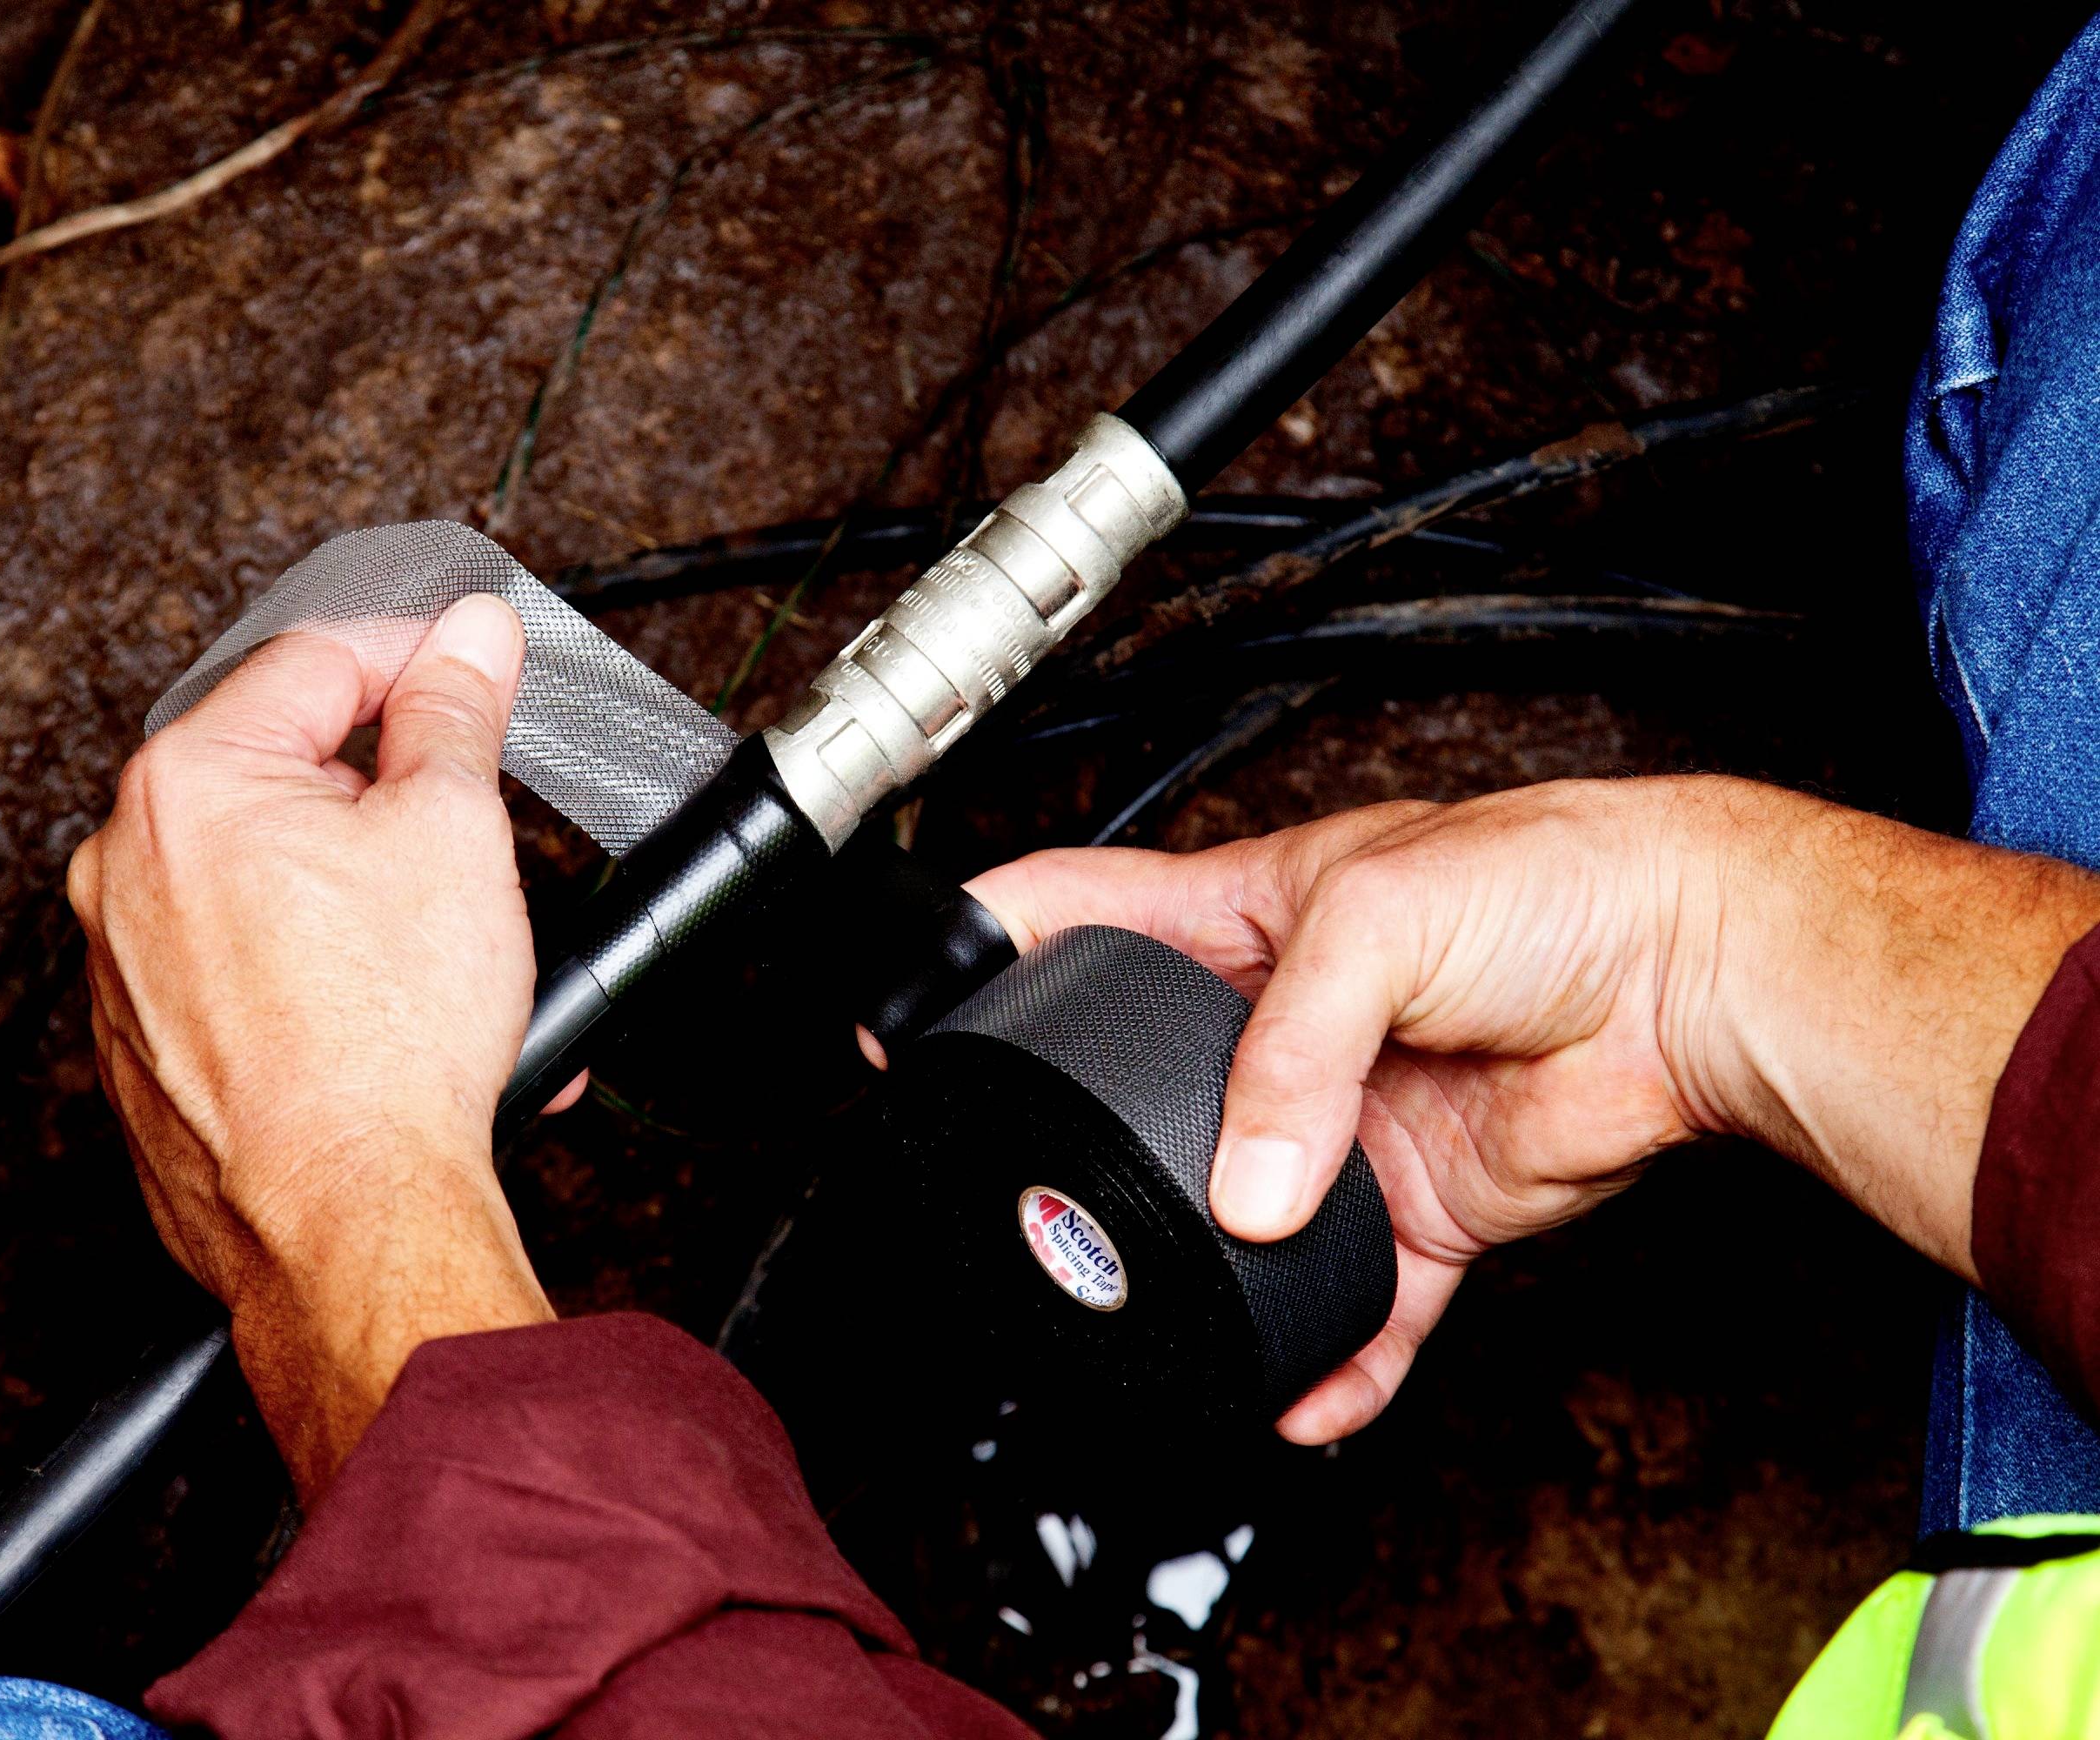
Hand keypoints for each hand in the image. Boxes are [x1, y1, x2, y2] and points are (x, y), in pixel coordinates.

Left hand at [68, 597, 559, 1495]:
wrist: (345, 1223)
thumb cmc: (384, 1046)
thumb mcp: (453, 831)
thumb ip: (454, 711)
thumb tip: (464, 641)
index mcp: (185, 783)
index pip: (317, 663)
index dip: (418, 658)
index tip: (473, 670)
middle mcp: (124, 868)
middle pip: (286, 778)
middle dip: (399, 804)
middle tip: (476, 836)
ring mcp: (123, 967)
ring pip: (272, 888)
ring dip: (376, 903)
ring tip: (461, 959)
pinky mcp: (147, 1053)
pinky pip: (250, 978)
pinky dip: (328, 982)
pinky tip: (405, 1023)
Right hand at [962, 776, 2099, 1443]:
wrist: (1693, 969)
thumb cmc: (1554, 879)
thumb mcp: (1379, 917)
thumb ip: (1289, 1049)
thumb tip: (1243, 1189)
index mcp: (1249, 914)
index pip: (1084, 914)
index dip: (986, 946)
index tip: (909, 999)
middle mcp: (1283, 1023)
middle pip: (1144, 1086)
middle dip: (1083, 1141)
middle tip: (1029, 1193)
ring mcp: (1344, 1120)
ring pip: (1240, 1217)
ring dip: (1205, 1274)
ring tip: (1160, 1320)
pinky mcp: (1419, 1205)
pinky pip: (1357, 1306)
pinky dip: (1329, 1363)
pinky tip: (1301, 1397)